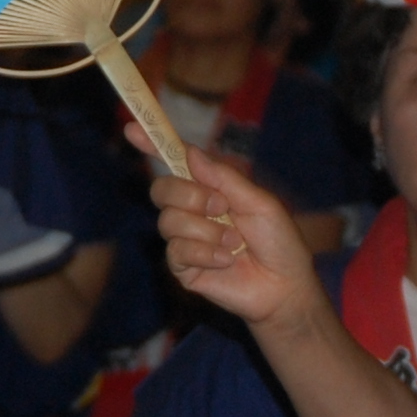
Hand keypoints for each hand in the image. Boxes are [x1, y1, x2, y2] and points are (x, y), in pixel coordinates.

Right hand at [142, 139, 318, 329]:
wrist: (285, 286)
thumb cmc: (278, 242)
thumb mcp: (259, 203)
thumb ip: (225, 178)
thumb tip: (191, 152)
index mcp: (209, 188)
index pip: (175, 162)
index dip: (152, 144)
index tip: (132, 129)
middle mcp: (191, 210)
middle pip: (162, 189)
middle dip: (190, 195)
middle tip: (221, 207)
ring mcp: (185, 239)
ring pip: (169, 221)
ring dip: (207, 231)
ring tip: (234, 243)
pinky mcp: (182, 267)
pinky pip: (177, 251)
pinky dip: (206, 253)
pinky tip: (226, 260)